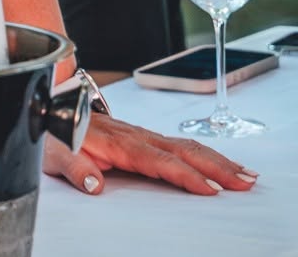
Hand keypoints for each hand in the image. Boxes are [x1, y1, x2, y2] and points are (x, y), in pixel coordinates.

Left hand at [42, 116, 256, 196]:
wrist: (51, 108)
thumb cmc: (54, 131)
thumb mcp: (54, 151)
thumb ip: (73, 165)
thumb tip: (93, 183)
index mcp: (119, 143)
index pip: (160, 162)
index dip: (186, 176)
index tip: (211, 190)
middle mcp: (137, 136)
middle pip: (184, 151)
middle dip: (218, 167)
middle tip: (246, 182)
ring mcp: (143, 134)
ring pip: (188, 146)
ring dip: (218, 160)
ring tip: (246, 174)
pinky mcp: (144, 137)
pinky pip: (180, 145)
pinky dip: (205, 154)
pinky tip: (220, 163)